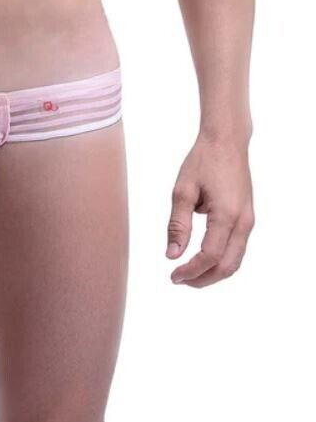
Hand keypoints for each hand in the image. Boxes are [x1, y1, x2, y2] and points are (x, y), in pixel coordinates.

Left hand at [166, 135, 253, 286]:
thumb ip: (178, 224)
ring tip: (189, 273)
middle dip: (203, 279)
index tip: (173, 275)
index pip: (209, 256)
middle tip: (179, 279)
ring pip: (235, 260)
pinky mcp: (247, 217)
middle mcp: (243, 222)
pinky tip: (202, 258)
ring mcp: (248, 220)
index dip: (191, 271)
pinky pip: (237, 248)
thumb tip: (172, 254)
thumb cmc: (203, 161)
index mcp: (226, 215)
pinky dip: (221, 259)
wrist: (226, 141)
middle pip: (227, 266)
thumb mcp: (183, 191)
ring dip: (213, 272)